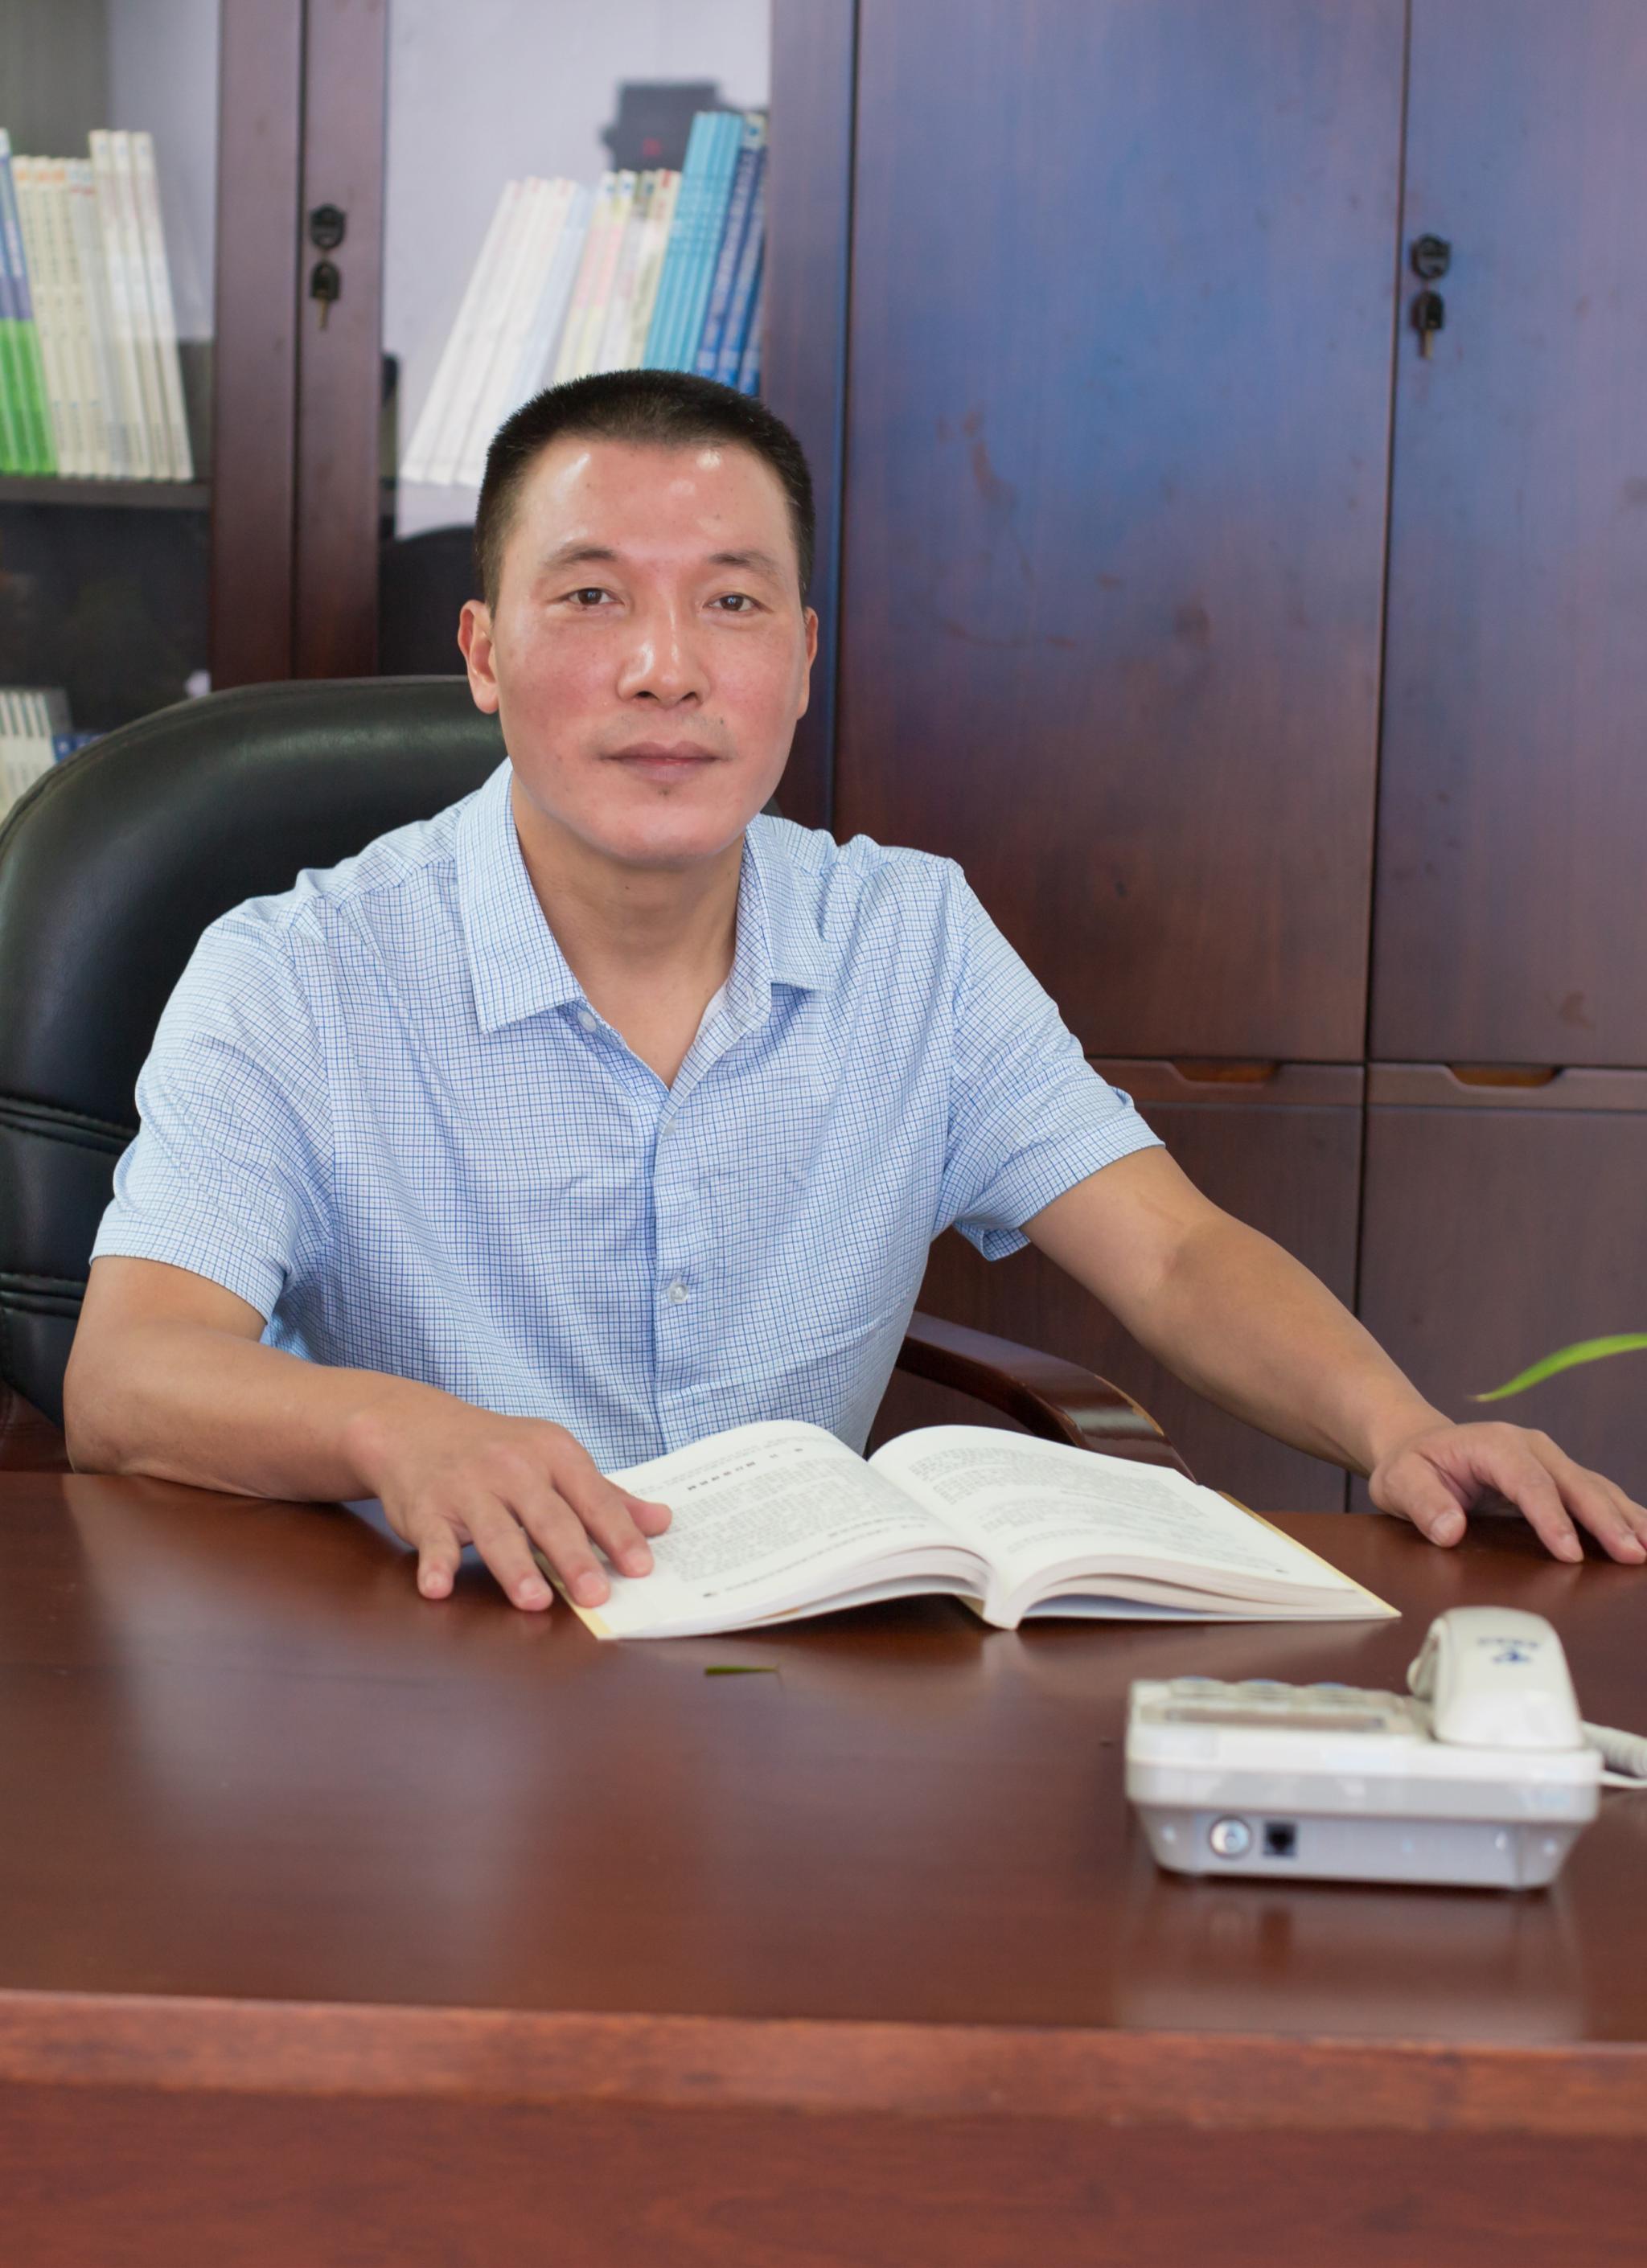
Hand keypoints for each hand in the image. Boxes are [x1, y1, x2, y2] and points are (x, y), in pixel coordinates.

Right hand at [351, 1400, 670, 1610]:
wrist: (415, 1426)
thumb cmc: (498, 1451)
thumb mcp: (554, 1460)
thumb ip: (606, 1495)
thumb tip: (661, 1522)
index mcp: (553, 1453)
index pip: (593, 1498)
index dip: (618, 1533)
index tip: (641, 1567)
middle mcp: (512, 1467)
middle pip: (549, 1518)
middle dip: (574, 1556)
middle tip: (596, 1595)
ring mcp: (467, 1488)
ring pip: (496, 1532)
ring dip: (514, 1567)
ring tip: (534, 1600)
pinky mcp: (426, 1510)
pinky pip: (432, 1539)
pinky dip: (434, 1563)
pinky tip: (437, 1587)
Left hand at [1368, 1420, 1646, 1564]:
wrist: (1421, 1447)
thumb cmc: (1412, 1467)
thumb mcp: (1399, 1482)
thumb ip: (1423, 1503)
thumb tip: (1450, 1530)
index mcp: (1494, 1444)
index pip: (1529, 1483)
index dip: (1552, 1518)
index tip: (1571, 1553)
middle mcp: (1530, 1446)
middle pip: (1575, 1483)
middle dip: (1606, 1520)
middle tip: (1632, 1554)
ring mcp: (1550, 1460)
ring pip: (1595, 1488)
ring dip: (1626, 1517)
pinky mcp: (1560, 1477)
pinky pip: (1597, 1494)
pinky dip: (1623, 1514)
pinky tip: (1645, 1535)